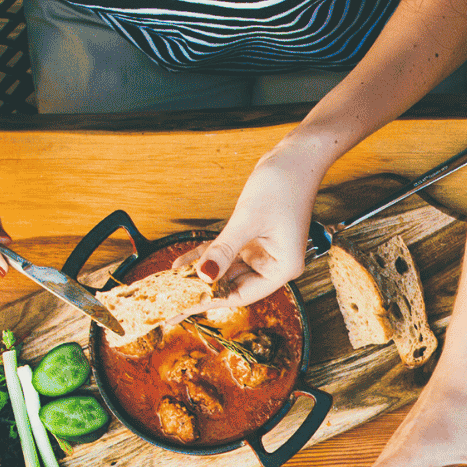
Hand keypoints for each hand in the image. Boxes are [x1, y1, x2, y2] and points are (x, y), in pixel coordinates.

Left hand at [179, 146, 321, 307]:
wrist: (295, 157)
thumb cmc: (282, 185)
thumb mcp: (248, 219)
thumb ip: (225, 249)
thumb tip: (204, 275)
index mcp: (282, 268)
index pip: (243, 294)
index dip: (212, 301)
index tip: (186, 308)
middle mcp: (273, 264)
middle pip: (233, 286)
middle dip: (202, 291)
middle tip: (172, 306)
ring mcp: (262, 252)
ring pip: (226, 270)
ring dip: (200, 274)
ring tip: (171, 287)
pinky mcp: (253, 239)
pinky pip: (225, 252)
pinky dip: (205, 255)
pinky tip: (182, 263)